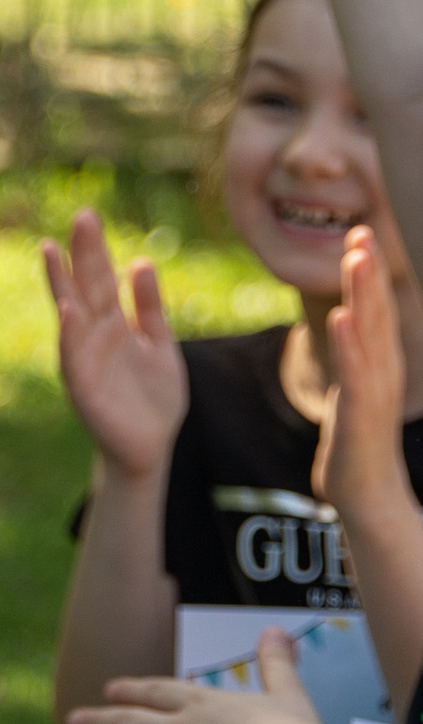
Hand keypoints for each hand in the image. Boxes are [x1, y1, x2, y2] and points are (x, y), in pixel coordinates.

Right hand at [43, 208, 188, 481]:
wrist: (151, 448)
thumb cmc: (152, 397)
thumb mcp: (160, 344)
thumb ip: (149, 307)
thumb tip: (141, 261)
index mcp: (111, 324)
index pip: (98, 279)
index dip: (93, 249)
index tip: (87, 215)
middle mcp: (93, 337)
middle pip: (85, 287)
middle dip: (81, 253)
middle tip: (81, 217)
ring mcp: (85, 360)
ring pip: (71, 315)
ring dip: (61, 284)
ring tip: (52, 250)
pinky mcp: (84, 388)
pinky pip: (74, 358)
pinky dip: (69, 334)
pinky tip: (68, 310)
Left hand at [316, 222, 416, 519]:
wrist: (367, 493)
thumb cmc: (358, 438)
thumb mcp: (357, 386)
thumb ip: (356, 354)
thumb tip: (350, 322)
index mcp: (379, 362)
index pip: (374, 310)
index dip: (368, 273)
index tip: (359, 233)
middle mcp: (382, 370)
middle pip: (376, 313)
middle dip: (368, 271)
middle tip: (362, 230)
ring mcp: (373, 391)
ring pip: (368, 334)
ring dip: (362, 294)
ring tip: (355, 258)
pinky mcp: (358, 414)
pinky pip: (353, 373)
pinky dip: (348, 343)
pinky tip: (341, 317)